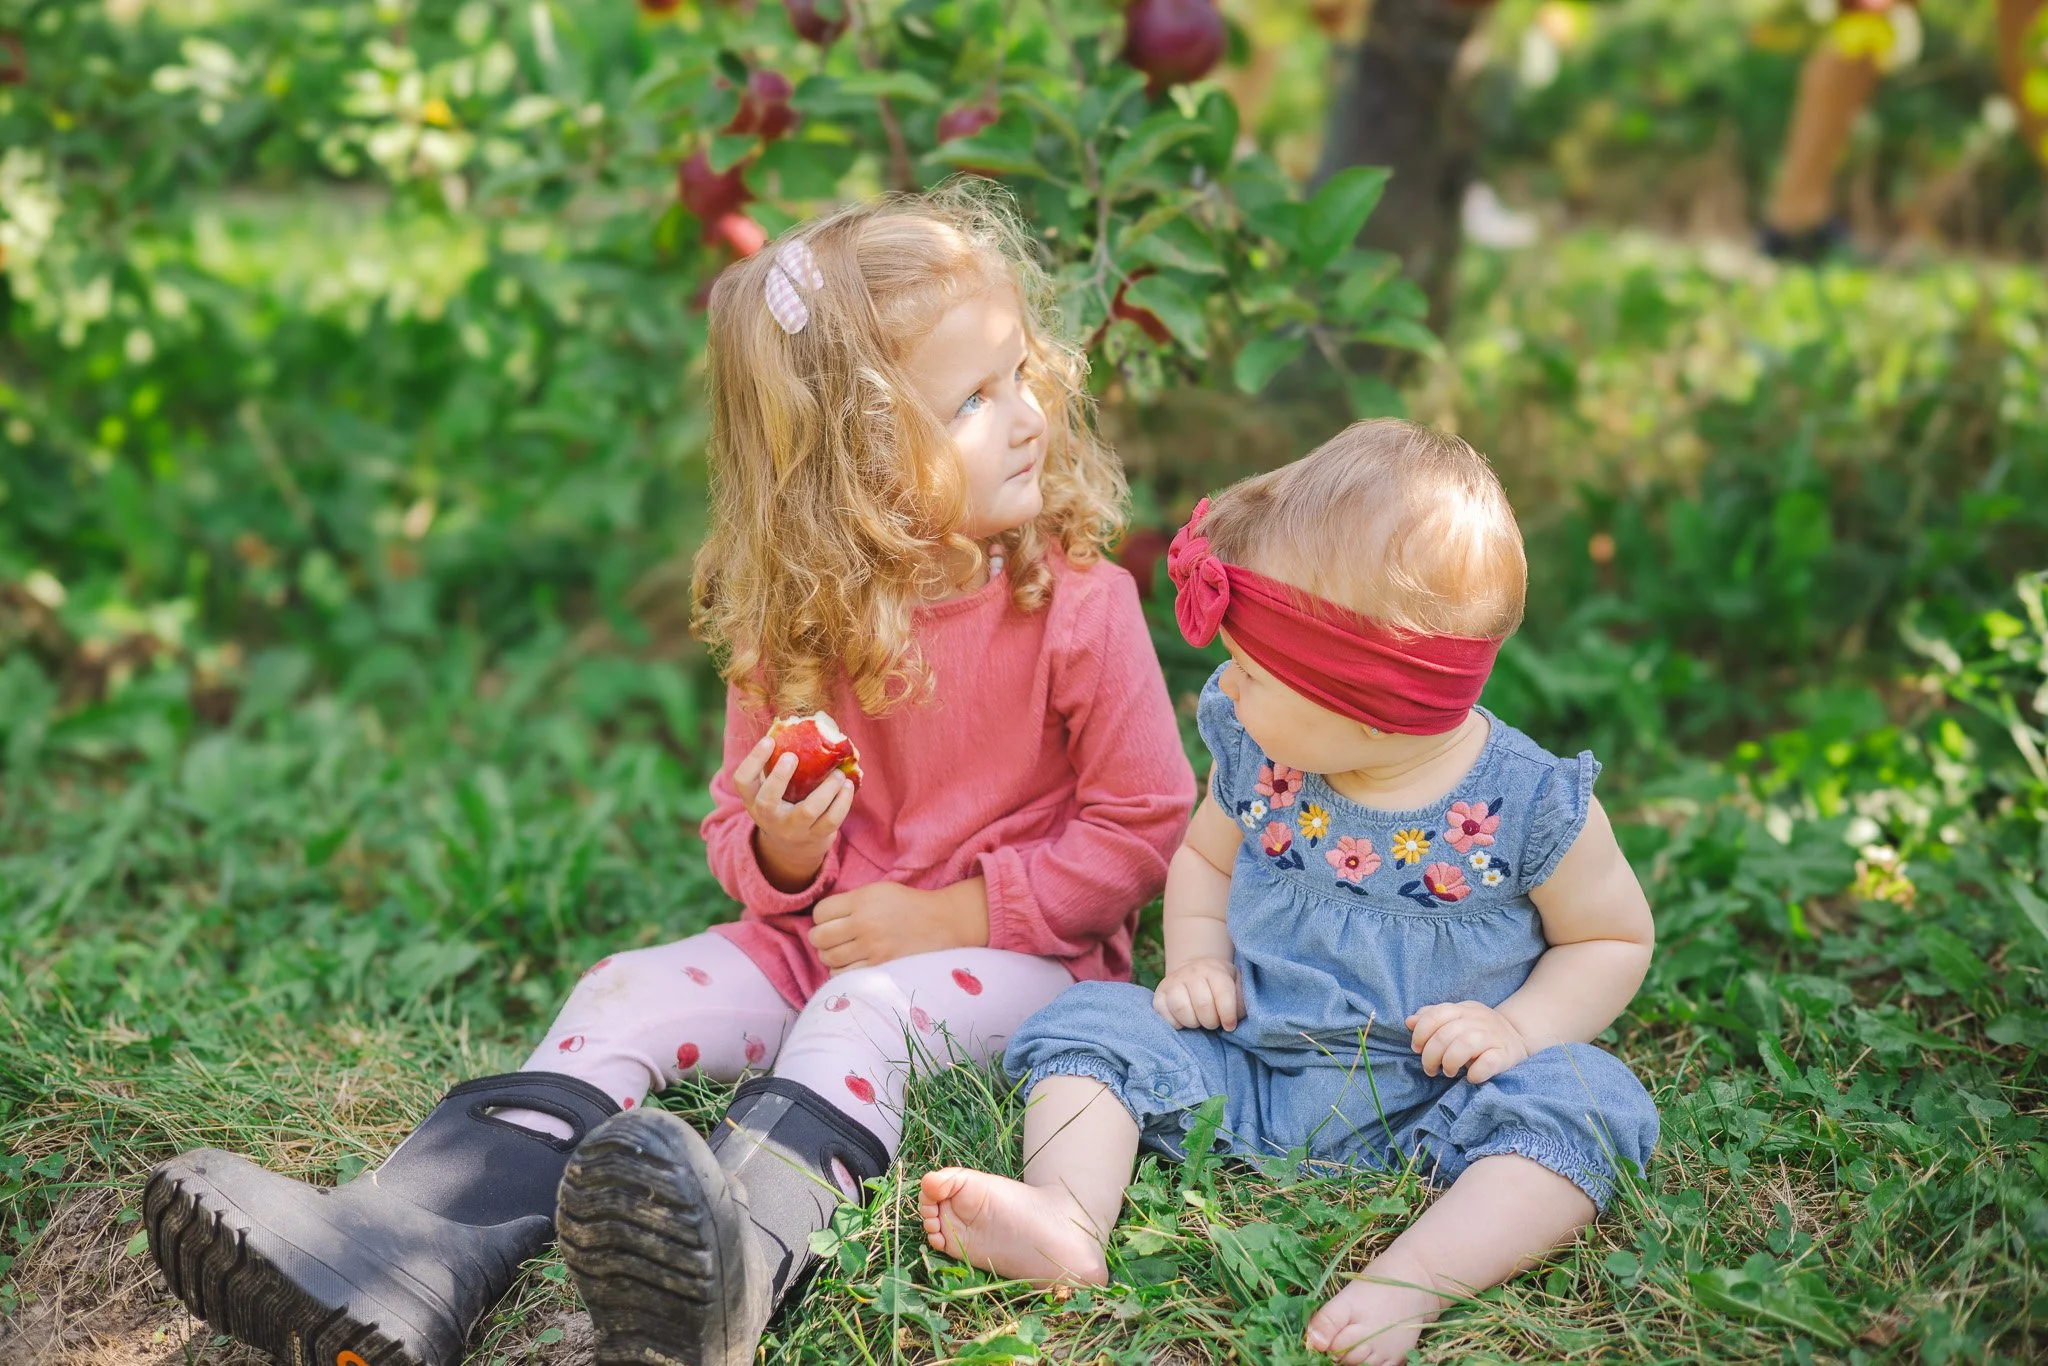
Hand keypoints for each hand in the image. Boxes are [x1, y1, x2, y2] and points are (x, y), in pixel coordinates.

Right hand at [733, 733, 855, 890]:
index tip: (769, 740)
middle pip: (768, 800)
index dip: (753, 760)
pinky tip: (847, 785)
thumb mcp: (772, 787)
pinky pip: (831, 820)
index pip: (742, 780)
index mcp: (753, 799)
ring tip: (837, 773)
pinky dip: (842, 802)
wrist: (793, 845)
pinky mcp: (814, 836)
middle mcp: (767, 816)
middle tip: (793, 756)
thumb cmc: (783, 801)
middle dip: (780, 777)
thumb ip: (781, 759)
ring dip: (826, 789)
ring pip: (808, 811)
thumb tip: (811, 719)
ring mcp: (791, 828)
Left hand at [809, 879, 988, 971]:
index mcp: (861, 900)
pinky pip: (843, 975)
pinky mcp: (879, 967)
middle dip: (820, 939)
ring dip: (829, 956)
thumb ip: (850, 902)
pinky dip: (841, 971)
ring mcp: (871, 948)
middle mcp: (864, 923)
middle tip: (830, 939)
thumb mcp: (878, 891)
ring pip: (828, 958)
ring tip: (841, 952)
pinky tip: (851, 965)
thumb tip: (821, 918)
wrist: (940, 922)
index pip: (820, 913)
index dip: (821, 918)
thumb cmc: (907, 905)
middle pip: (819, 937)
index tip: (830, 920)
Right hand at [1153, 957, 1241, 1031]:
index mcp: (1214, 970)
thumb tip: (1235, 1018)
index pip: (1223, 993)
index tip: (1230, 1026)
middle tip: (1214, 1023)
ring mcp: (1173, 982)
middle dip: (1211, 1021)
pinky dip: (1175, 1023)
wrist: (1195, 972)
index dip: (1228, 1014)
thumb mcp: (1236, 986)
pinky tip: (1184, 1022)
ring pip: (1181, 1008)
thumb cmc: (1220, 986)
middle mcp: (1192, 972)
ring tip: (1199, 1022)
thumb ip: (1240, 1000)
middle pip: (1202, 1004)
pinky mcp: (1159, 994)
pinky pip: (1164, 1014)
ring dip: (1193, 1023)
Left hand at [1405, 1001, 1529, 1083]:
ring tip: (1447, 1072)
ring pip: (1466, 1044)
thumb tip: (1409, 1021)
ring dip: (1450, 1061)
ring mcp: (1492, 1036)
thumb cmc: (1478, 1030)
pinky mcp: (1505, 1055)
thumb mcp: (1456, 1019)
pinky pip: (1489, 1062)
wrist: (1517, 1034)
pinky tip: (1470, 1077)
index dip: (1421, 1032)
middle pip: (1446, 1034)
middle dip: (1431, 1055)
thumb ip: (1432, 1019)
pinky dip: (1476, 1072)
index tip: (1416, 1048)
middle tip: (1430, 1069)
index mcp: (1463, 1009)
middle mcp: (1477, 1020)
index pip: (1437, 1014)